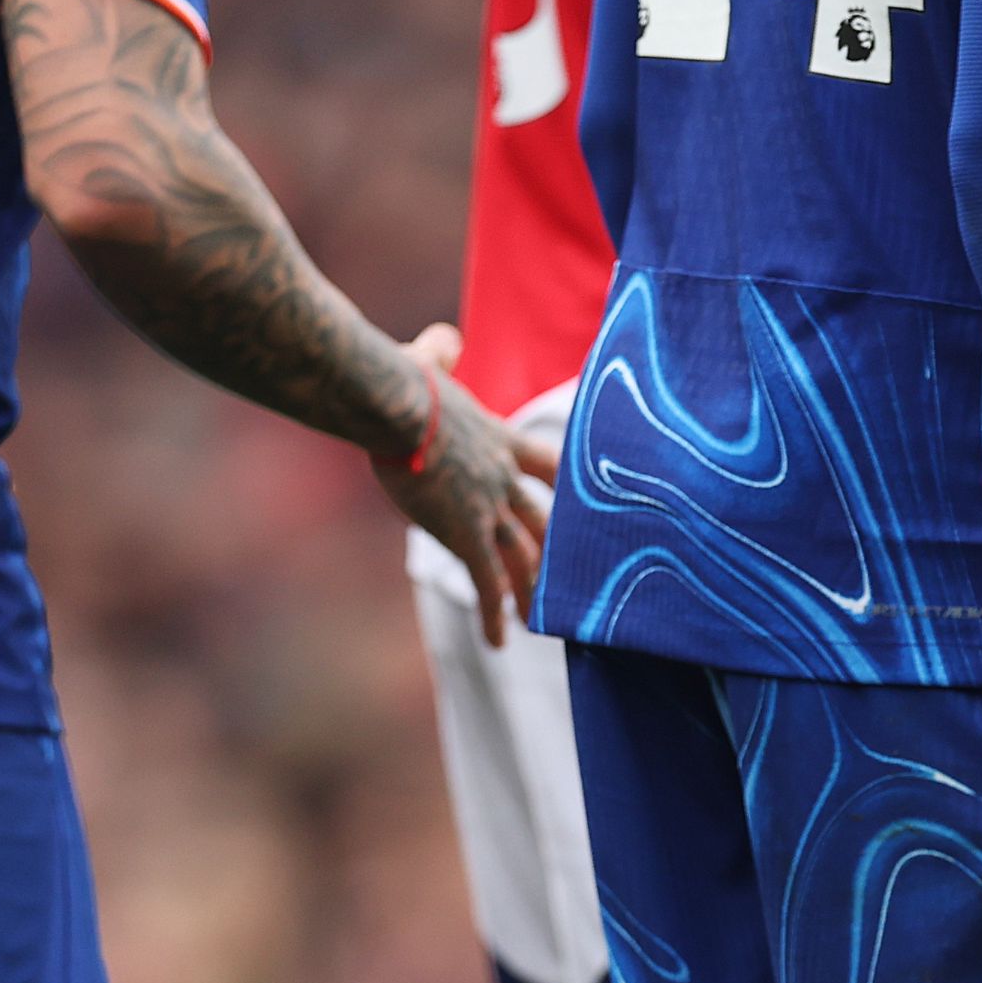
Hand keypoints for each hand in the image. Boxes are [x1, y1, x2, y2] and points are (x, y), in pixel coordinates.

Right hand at [385, 337, 555, 648]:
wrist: (395, 405)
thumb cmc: (401, 380)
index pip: (549, 466)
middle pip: (543, 523)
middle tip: (572, 582)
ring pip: (524, 560)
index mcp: (498, 439)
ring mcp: (489, 508)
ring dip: (533, 594)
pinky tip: (499, 644)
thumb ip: (440, 353)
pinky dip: (495, 616)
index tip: (586, 509)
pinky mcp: (466, 534)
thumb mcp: (425, 363)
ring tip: (540, 625)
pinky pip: (488, 584)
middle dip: (556, 554)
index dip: (567, 487)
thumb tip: (446, 338)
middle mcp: (503, 478)